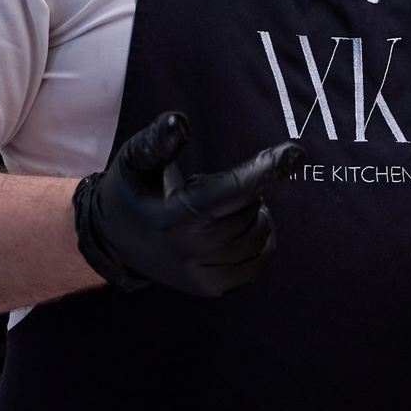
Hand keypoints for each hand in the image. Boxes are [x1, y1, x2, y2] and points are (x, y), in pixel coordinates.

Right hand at [72, 113, 290, 296]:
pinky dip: (262, 242)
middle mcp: (187, 252)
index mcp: (171, 218)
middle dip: (249, 191)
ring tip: (230, 206)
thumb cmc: (132, 191)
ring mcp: (201, 276)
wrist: (116, 242)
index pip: (230, 193)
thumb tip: (179, 122)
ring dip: (255, 215)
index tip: (294, 153)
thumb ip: (157, 141)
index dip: (263, 171)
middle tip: (228, 184)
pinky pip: (257, 264)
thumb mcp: (134, 160)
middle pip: (247, 214)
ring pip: (257, 239)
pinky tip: (245, 226)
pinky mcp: (212, 288)